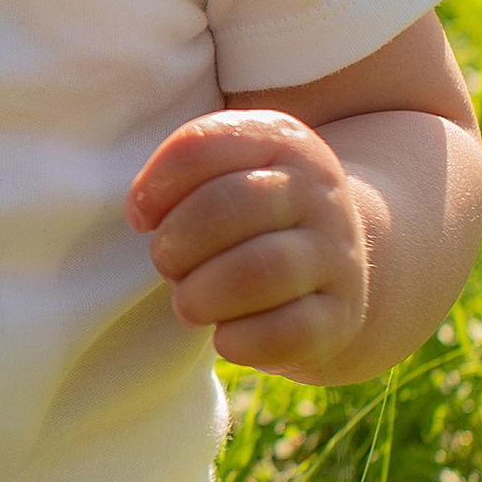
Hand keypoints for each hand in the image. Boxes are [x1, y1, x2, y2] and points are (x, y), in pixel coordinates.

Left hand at [127, 109, 371, 380]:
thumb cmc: (252, 218)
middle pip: (226, 206)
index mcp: (280, 140)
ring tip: (189, 302)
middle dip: (175, 244)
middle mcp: (317, 190)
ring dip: (201, 295)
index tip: (140, 217)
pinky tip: (225, 338)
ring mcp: (336, 253)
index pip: (200, 146)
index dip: (154, 186)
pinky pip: (286, 331)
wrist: (338, 264)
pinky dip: (239, 342)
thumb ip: (179, 176)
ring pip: (259, 270)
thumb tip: (141, 212)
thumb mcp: (226, 173)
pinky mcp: (341, 315)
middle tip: (167, 264)